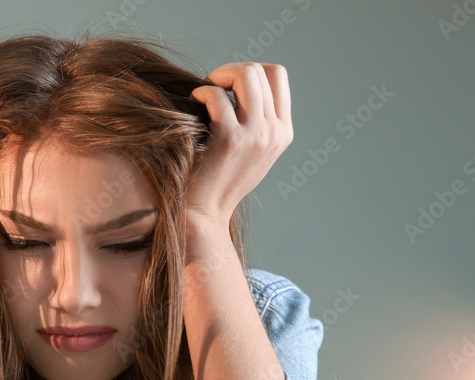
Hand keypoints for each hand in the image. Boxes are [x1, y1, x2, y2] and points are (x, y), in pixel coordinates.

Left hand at [184, 63, 292, 224]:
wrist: (202, 215)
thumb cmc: (218, 182)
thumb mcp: (252, 153)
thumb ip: (258, 122)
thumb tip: (243, 84)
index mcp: (282, 133)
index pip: (277, 75)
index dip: (248, 70)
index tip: (227, 86)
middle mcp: (274, 133)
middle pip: (258, 71)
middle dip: (229, 72)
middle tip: (209, 89)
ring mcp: (255, 135)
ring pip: (245, 75)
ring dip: (218, 76)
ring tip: (202, 94)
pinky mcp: (229, 139)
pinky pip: (217, 96)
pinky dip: (201, 93)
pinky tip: (192, 105)